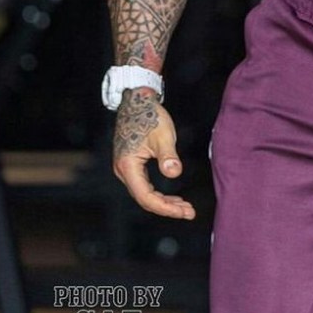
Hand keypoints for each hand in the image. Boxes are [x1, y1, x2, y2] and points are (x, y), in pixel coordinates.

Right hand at [112, 87, 195, 218]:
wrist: (137, 100)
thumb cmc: (150, 115)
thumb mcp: (163, 135)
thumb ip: (168, 156)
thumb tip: (175, 173)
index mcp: (128, 166)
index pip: (146, 197)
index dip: (165, 208)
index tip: (184, 211)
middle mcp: (123, 171)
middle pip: (145, 199)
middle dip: (168, 208)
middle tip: (189, 212)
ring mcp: (126, 169)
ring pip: (145, 194)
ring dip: (164, 202)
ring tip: (184, 207)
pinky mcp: (131, 165)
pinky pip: (144, 186)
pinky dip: (159, 193)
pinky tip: (172, 197)